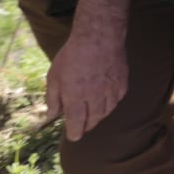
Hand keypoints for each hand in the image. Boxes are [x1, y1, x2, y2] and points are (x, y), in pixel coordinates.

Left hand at [47, 0, 130, 140]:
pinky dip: (110, 106)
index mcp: (75, 95)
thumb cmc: (73, 54)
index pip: (76, 123)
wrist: (99, 36)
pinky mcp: (122, 84)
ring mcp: (110, 90)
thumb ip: (53, 98)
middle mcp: (94, 96)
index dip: (74, 133)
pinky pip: (116, 101)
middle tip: (81, 128)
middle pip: (93, 121)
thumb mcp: (54, 75)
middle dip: (86, 127)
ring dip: (98, 118)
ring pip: (106, 113)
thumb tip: (51, 116)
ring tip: (92, 117)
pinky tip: (104, 103)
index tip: (73, 136)